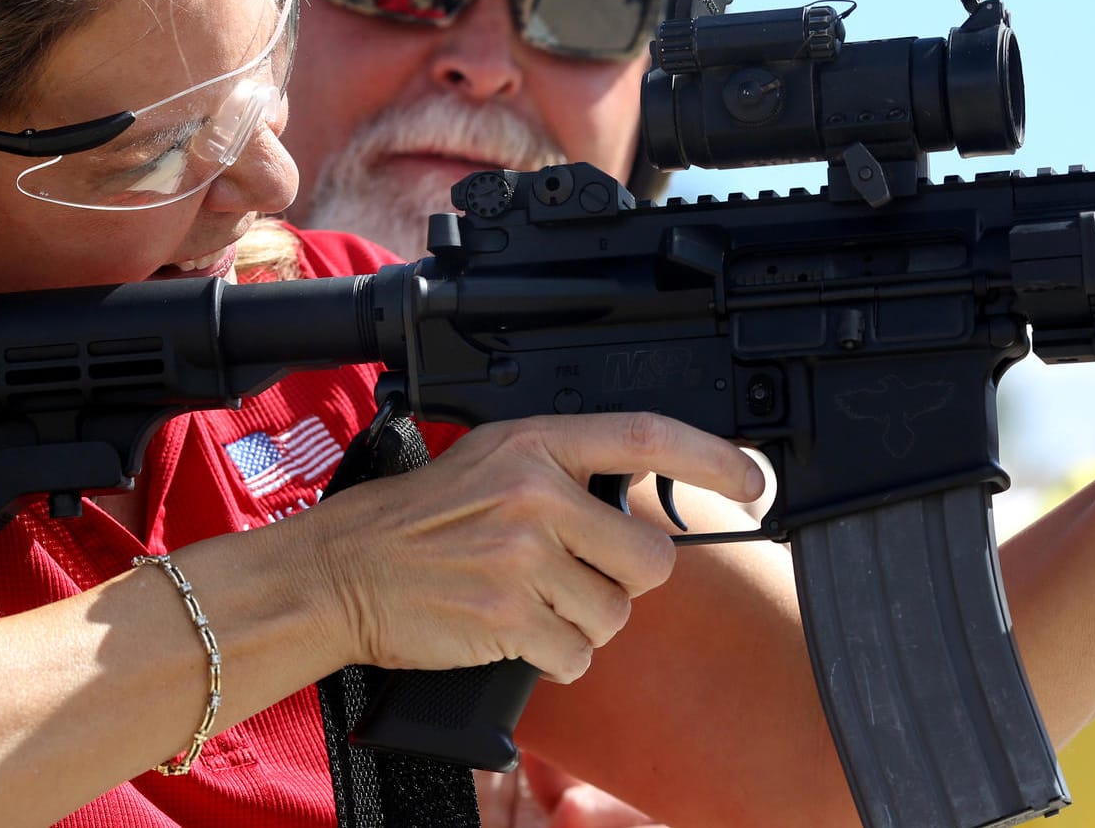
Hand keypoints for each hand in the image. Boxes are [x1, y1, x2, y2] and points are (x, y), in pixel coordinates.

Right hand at [296, 412, 762, 682]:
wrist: (340, 571)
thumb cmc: (415, 523)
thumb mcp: (488, 465)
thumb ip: (560, 471)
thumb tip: (641, 505)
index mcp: (533, 445)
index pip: (646, 436)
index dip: (713, 458)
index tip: (754, 480)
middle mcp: (534, 494)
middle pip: (650, 557)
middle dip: (625, 581)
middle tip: (574, 577)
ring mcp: (522, 557)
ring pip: (614, 615)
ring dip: (581, 624)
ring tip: (527, 603)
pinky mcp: (507, 617)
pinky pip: (576, 656)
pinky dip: (552, 658)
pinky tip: (512, 634)